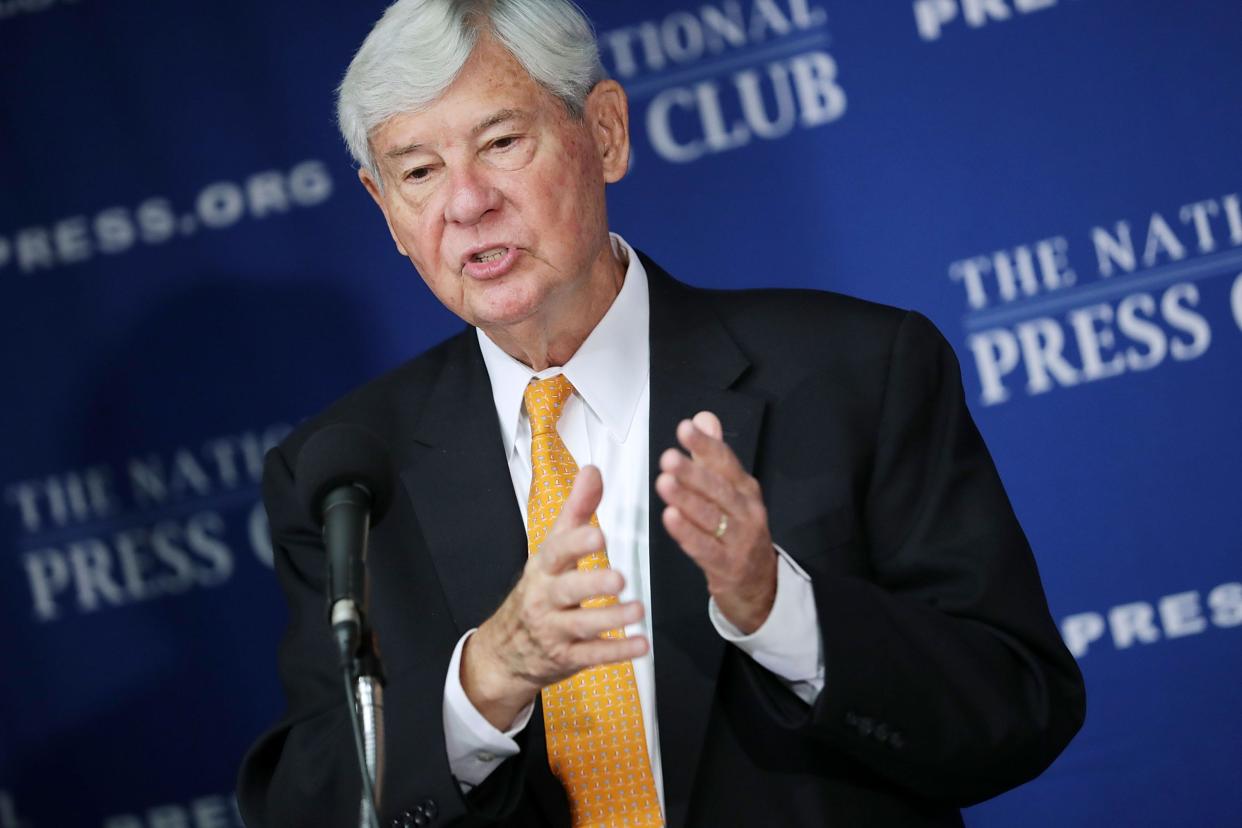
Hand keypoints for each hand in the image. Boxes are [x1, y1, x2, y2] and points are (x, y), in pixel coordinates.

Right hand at [461, 465, 648, 729]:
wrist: (504, 652)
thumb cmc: (538, 591)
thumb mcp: (551, 549)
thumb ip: (576, 510)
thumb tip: (592, 470)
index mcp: (543, 568)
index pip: (556, 552)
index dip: (576, 544)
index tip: (599, 536)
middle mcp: (546, 598)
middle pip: (567, 590)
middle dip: (592, 584)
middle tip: (618, 578)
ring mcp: (554, 630)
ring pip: (582, 626)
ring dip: (612, 619)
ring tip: (638, 610)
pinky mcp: (567, 657)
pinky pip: (592, 655)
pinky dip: (618, 652)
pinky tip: (641, 645)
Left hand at [656, 411, 776, 633]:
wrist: (759, 586)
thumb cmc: (738, 532)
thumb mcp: (731, 492)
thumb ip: (715, 455)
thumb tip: (704, 418)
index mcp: (746, 490)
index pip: (726, 462)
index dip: (706, 445)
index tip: (685, 428)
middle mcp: (747, 512)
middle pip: (719, 489)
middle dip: (694, 472)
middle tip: (669, 458)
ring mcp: (740, 540)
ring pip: (711, 517)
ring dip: (687, 499)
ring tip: (664, 483)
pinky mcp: (727, 566)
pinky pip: (705, 548)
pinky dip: (687, 533)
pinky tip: (670, 518)